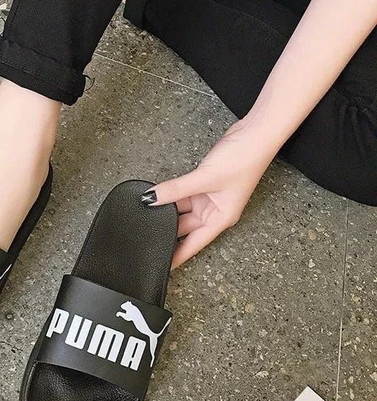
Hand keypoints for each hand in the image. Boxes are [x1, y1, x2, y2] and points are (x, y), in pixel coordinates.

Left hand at [148, 125, 272, 267]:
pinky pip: (183, 193)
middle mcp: (214, 211)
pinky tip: (156, 195)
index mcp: (220, 219)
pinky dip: (171, 194)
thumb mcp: (204, 178)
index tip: (162, 267)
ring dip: (167, 210)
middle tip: (144, 236)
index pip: (194, 244)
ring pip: (182, 209)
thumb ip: (175, 190)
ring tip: (146, 215)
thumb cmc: (243, 160)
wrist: (255, 133)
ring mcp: (209, 197)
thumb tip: (150, 199)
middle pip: (186, 227)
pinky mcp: (204, 183)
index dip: (178, 256)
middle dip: (167, 230)